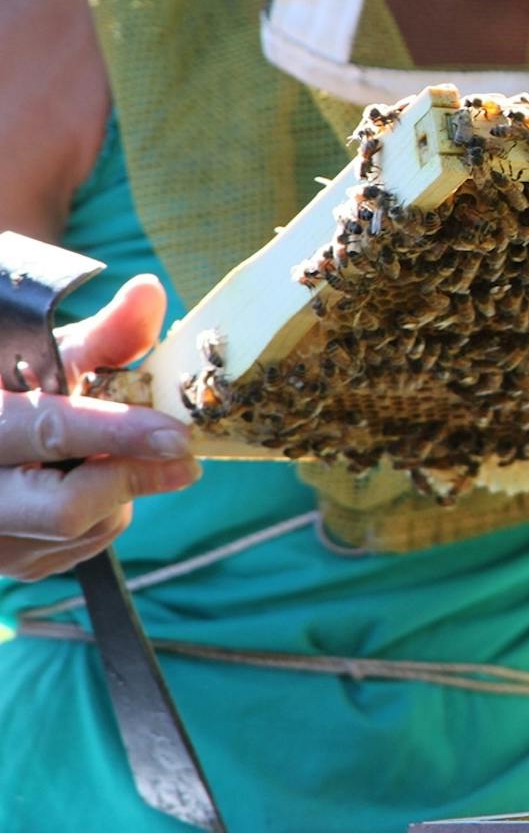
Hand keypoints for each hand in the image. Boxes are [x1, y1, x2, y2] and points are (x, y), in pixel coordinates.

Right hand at [0, 274, 198, 580]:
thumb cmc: (10, 390)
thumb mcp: (45, 359)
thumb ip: (102, 335)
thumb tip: (151, 291)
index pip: (51, 432)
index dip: (120, 433)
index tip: (178, 434)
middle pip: (68, 508)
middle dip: (132, 477)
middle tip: (182, 455)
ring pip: (85, 530)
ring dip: (119, 493)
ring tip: (110, 455)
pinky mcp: (10, 567)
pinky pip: (80, 548)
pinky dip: (104, 514)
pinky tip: (90, 481)